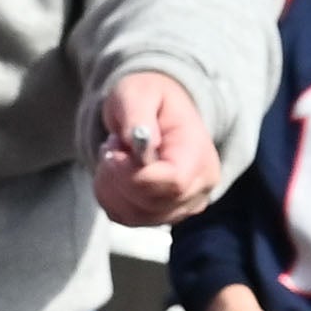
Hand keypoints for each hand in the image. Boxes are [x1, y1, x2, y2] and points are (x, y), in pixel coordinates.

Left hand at [92, 67, 218, 224]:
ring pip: (135, 216)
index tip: (113, 151)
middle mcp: (199, 188)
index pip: (173, 183)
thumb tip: (143, 141)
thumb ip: (137, 113)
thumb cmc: (149, 98)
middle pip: (152, 203)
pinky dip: (110, 197)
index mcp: (200, 155)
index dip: (135, 174)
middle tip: (112, 145)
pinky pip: (127, 219)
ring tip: (117, 154)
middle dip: (118, 177)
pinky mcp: (162, 216)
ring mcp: (182, 206)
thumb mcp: (138, 91)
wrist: (155, 112)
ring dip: (111, 186)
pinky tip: (116, 172)